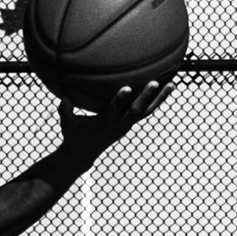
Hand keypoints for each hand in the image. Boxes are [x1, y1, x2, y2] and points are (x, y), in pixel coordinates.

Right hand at [57, 77, 174, 149]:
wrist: (83, 154)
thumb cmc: (74, 135)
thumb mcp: (67, 125)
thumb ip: (65, 111)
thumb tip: (63, 98)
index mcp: (105, 123)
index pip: (114, 110)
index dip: (121, 99)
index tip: (127, 87)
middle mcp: (119, 124)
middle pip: (136, 110)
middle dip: (146, 97)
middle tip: (155, 82)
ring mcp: (126, 125)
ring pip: (146, 111)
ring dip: (160, 98)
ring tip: (172, 84)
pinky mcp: (129, 124)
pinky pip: (145, 112)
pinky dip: (156, 101)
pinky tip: (165, 88)